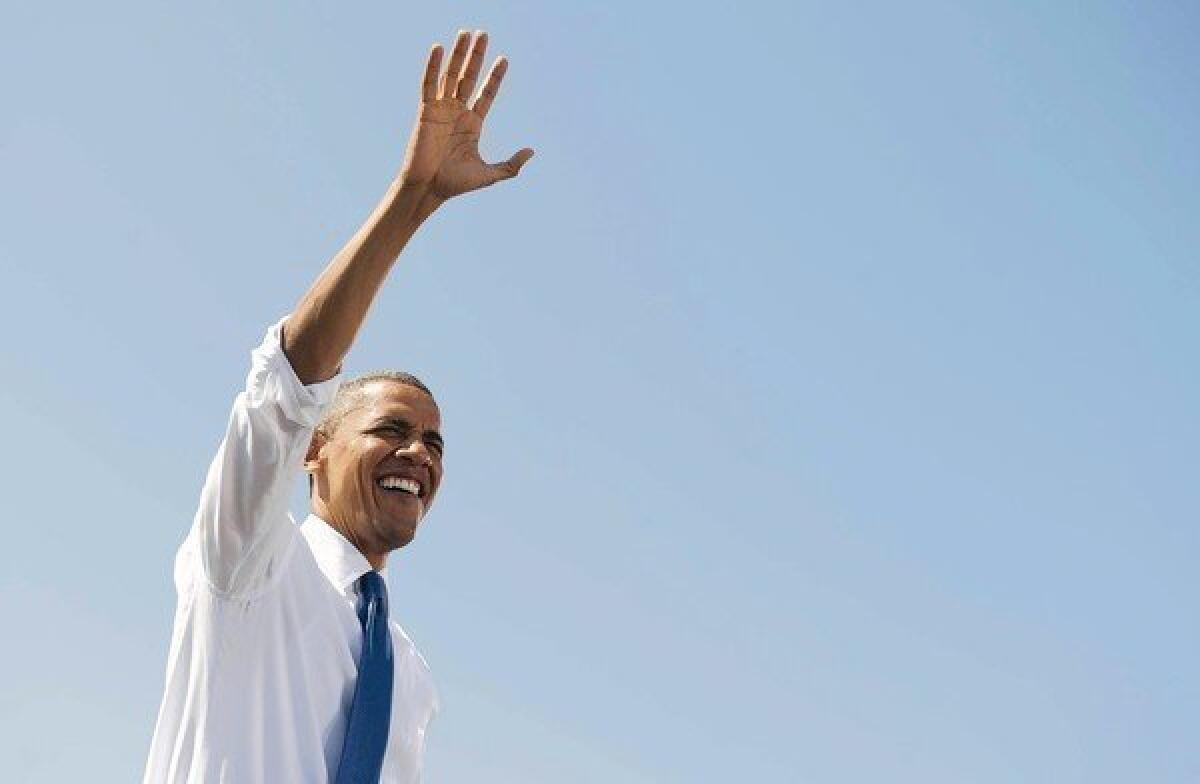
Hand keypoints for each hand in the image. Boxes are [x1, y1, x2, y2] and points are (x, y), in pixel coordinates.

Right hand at [400, 30, 533, 200]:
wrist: (429, 189)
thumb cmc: (455, 184)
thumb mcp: (489, 175)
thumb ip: (511, 165)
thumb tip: (531, 152)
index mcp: (472, 124)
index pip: (486, 94)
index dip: (495, 78)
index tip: (504, 60)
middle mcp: (457, 113)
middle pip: (469, 77)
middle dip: (476, 56)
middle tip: (483, 35)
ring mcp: (441, 110)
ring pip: (451, 76)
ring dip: (458, 54)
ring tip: (465, 34)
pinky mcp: (426, 111)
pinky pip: (429, 84)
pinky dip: (432, 66)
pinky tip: (438, 48)